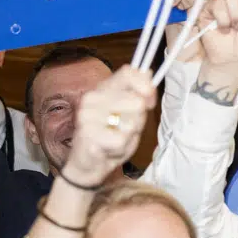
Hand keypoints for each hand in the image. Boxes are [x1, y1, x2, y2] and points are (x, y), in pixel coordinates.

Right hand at [66, 67, 155, 186]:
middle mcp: (91, 98)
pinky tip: (109, 149)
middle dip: (138, 120)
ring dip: (130, 136)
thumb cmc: (111, 138)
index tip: (149, 102)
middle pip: (137, 101)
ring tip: (116, 139)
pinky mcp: (87, 134)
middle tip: (123, 129)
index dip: (146, 86)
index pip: (128, 73)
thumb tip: (148, 72)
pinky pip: (122, 140)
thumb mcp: (130, 114)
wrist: (88, 165)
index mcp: (103, 89)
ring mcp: (87, 116)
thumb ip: (139, 95)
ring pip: (131, 122)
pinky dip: (121, 148)